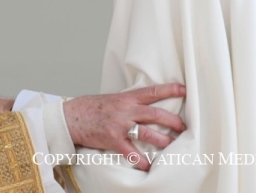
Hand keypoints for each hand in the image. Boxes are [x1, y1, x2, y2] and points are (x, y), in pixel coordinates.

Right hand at [63, 83, 185, 170]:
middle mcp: (125, 110)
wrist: (71, 117)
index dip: (170, 89)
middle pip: (155, 113)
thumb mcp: (111, 99)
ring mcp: (120, 125)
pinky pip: (131, 152)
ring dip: (162, 140)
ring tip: (172, 145)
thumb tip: (142, 105)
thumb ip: (127, 102)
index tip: (184, 90)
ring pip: (147, 132)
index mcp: (126, 98)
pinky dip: (141, 160)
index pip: (152, 91)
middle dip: (173, 121)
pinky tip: (147, 165)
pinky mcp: (113, 140)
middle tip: (183, 127)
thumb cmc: (89, 108)